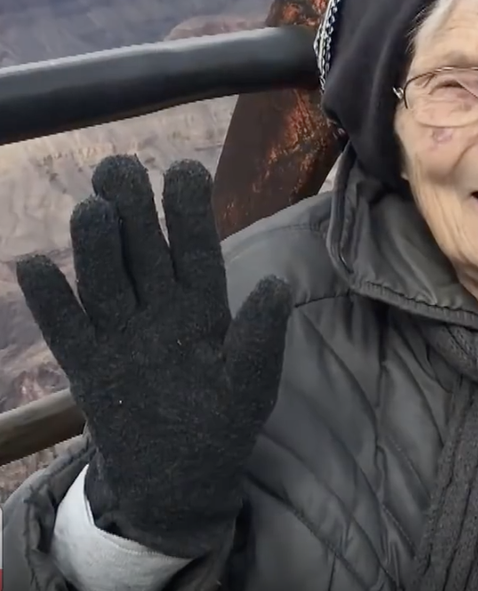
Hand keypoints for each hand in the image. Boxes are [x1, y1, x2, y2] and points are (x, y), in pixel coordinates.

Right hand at [16, 155, 291, 557]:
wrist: (181, 477)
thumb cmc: (224, 419)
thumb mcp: (253, 382)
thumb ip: (262, 337)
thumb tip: (276, 284)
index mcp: (204, 305)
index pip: (197, 249)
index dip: (190, 210)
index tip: (185, 168)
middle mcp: (158, 309)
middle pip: (143, 251)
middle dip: (133, 209)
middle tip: (120, 167)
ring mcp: (120, 335)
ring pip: (105, 281)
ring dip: (96, 246)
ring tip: (93, 210)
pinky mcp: (88, 367)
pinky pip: (67, 330)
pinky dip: (51, 303)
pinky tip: (33, 267)